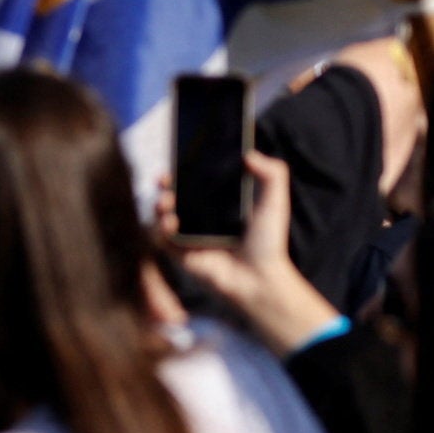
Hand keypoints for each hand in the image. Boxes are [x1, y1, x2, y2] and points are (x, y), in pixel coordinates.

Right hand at [165, 147, 332, 355]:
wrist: (260, 279)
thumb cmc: (268, 242)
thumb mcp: (274, 202)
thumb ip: (273, 172)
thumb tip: (249, 154)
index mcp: (218, 202)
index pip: (196, 179)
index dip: (184, 168)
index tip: (178, 156)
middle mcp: (201, 217)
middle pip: (174, 194)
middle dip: (165, 184)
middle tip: (164, 178)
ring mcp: (189, 236)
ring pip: (163, 214)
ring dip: (159, 205)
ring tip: (166, 202)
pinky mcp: (181, 254)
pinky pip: (162, 239)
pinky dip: (160, 229)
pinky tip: (170, 224)